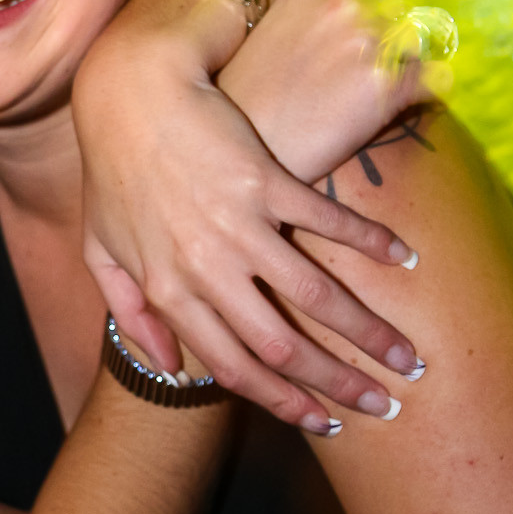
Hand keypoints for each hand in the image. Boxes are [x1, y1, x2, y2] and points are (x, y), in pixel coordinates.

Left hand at [74, 0, 428, 430]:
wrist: (129, 92)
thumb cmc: (112, 170)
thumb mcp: (103, 250)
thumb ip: (131, 313)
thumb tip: (167, 366)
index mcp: (169, 292)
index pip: (235, 368)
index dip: (283, 402)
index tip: (325, 421)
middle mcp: (205, 268)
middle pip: (283, 346)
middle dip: (340, 382)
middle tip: (387, 402)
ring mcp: (237, 224)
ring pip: (315, 296)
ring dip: (369, 331)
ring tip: (409, 354)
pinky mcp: (264, 178)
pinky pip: (326, 222)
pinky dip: (369, 243)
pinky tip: (403, 258)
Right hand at [220, 0, 443, 184]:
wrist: (241, 156)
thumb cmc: (244, 104)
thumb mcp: (266, 39)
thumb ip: (307, 20)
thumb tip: (347, 26)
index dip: (361, 29)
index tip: (348, 58)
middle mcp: (344, 6)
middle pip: (394, 18)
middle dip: (384, 47)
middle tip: (357, 85)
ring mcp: (367, 44)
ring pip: (415, 48)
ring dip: (403, 71)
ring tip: (373, 102)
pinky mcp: (388, 87)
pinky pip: (435, 81)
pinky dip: (428, 93)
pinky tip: (408, 109)